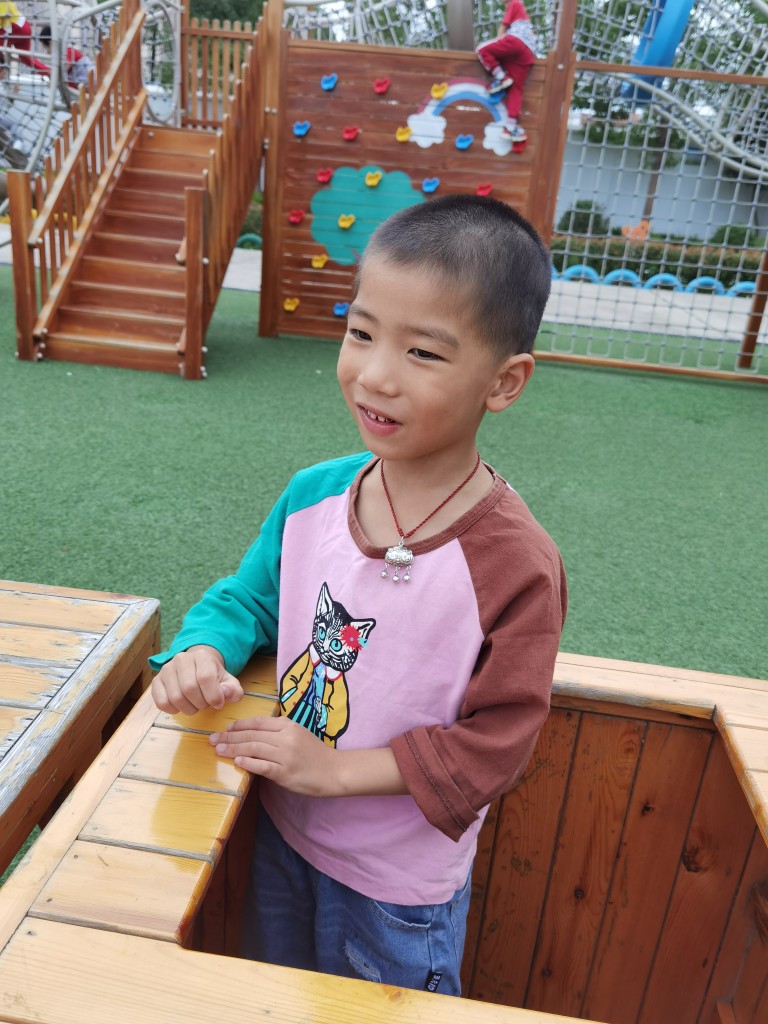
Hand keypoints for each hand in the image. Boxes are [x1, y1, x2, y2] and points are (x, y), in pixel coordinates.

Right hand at [151, 645, 243, 714]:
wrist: (196, 667)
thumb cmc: (214, 677)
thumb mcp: (229, 682)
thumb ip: (233, 690)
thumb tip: (224, 694)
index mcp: (202, 656)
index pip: (205, 678)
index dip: (213, 696)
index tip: (218, 703)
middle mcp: (181, 659)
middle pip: (189, 689)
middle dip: (201, 704)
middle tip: (206, 704)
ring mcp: (167, 669)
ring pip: (175, 698)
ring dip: (189, 709)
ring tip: (195, 705)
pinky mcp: (157, 681)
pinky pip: (161, 702)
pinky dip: (173, 710)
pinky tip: (181, 706)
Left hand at [209, 716, 336, 796]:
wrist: (335, 770)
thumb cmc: (315, 754)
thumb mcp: (299, 734)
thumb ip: (279, 732)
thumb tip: (254, 733)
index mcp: (288, 726)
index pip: (258, 722)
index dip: (240, 724)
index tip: (226, 729)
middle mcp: (286, 737)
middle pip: (252, 734)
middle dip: (229, 737)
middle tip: (212, 739)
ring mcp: (285, 755)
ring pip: (254, 748)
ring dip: (233, 749)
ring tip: (218, 750)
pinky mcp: (285, 772)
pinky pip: (262, 766)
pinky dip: (248, 762)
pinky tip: (237, 761)